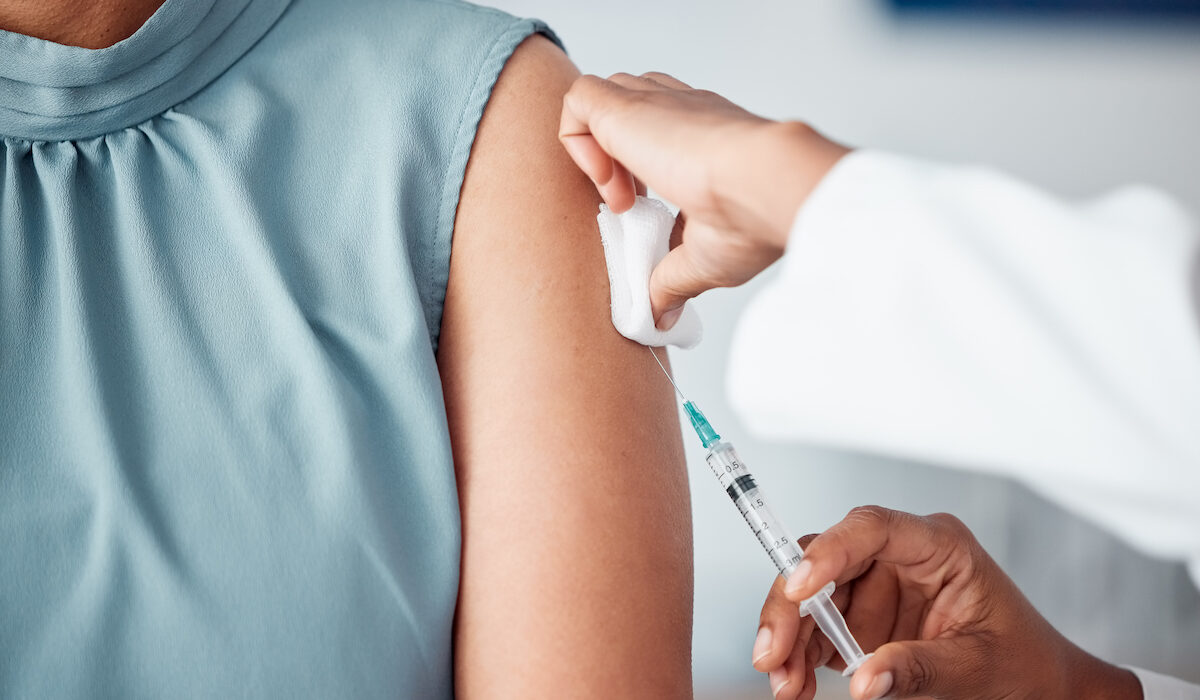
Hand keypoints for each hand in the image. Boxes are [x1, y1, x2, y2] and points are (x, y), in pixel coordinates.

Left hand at [558, 72, 848, 328]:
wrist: (767, 186)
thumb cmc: (753, 218)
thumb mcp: (705, 258)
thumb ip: (673, 281)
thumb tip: (662, 318)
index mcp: (705, 137)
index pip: (660, 130)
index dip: (639, 169)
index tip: (646, 211)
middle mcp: (680, 110)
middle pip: (627, 107)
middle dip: (614, 157)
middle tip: (629, 206)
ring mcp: (655, 102)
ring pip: (601, 100)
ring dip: (595, 151)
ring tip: (619, 199)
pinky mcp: (626, 105)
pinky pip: (578, 100)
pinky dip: (576, 141)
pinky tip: (605, 184)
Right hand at [753, 506, 1141, 699]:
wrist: (1041, 690)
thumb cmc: (1026, 665)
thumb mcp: (978, 669)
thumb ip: (919, 670)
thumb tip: (863, 681)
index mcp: (938, 545)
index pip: (870, 529)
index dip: (827, 553)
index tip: (797, 589)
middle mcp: (900, 557)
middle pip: (825, 562)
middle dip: (790, 607)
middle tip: (771, 653)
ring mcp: (878, 586)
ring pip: (811, 596)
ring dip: (789, 639)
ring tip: (783, 683)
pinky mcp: (865, 618)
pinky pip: (818, 628)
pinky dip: (800, 656)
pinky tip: (796, 682)